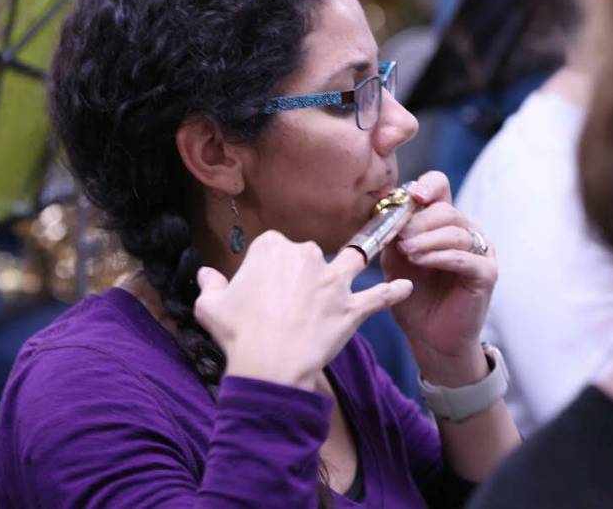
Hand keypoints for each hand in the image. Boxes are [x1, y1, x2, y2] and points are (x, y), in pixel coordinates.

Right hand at [194, 230, 412, 390]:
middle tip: (293, 302)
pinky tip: (406, 286)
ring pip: (351, 262)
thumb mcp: (211, 306)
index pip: (273, 247)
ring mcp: (333, 281)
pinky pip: (379, 296)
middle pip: (309, 254)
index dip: (268, 268)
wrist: (270, 365)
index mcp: (272, 247)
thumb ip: (210, 286)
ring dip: (360, 262)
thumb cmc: (238, 334)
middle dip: (305, 272)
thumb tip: (205, 275)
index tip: (263, 288)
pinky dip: (393, 292)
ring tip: (376, 254)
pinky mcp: (352, 307)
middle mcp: (306, 254)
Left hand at [383, 171, 497, 379]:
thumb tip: (386, 212)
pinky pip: (464, 257)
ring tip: (405, 252)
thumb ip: (393, 235)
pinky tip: (420, 261)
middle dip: (418, 222)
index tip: (410, 197)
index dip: (426, 186)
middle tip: (398, 239)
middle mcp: (467, 231)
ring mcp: (480, 251)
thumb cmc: (413, 297)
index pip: (440, 186)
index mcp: (444, 222)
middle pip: (445, 210)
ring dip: (426, 239)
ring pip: (455, 231)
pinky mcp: (486, 273)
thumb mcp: (395, 260)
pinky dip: (439, 256)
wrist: (429, 336)